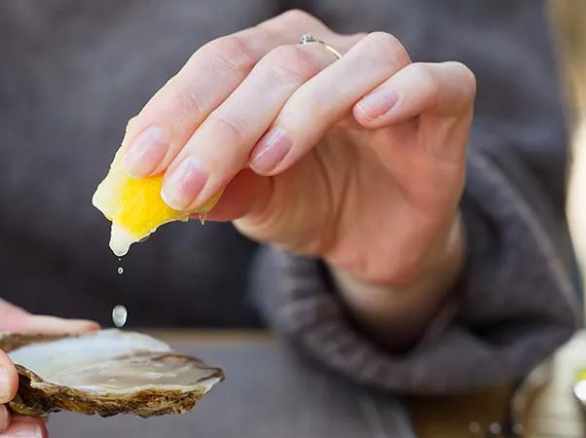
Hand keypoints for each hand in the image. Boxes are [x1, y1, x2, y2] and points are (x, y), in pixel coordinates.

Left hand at [122, 10, 472, 343]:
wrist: (378, 240)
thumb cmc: (310, 202)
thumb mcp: (251, 202)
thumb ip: (210, 188)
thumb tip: (146, 192)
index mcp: (271, 58)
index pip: (217, 66)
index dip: (176, 112)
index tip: (139, 163)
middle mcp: (328, 50)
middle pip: (274, 67)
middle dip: (222, 129)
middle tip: (185, 186)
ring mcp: (388, 73)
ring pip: (349, 65)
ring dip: (302, 112)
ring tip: (266, 163)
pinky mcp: (446, 104)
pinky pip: (434, 81)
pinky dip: (402, 93)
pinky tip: (368, 118)